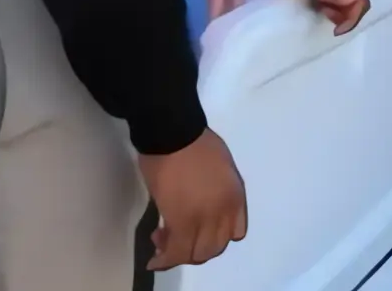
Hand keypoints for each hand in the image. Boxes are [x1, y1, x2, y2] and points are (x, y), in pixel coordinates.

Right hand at [139, 129, 246, 270]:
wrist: (174, 132)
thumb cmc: (194, 142)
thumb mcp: (221, 168)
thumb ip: (218, 191)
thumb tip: (204, 203)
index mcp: (236, 195)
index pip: (236, 233)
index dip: (216, 236)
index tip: (200, 231)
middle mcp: (225, 210)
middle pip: (216, 247)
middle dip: (196, 249)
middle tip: (176, 238)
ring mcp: (205, 217)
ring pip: (197, 253)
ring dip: (180, 254)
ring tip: (161, 241)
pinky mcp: (180, 221)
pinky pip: (176, 251)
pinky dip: (165, 258)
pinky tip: (155, 256)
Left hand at [262, 0, 370, 34]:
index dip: (352, 18)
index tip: (335, 29)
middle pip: (359, 2)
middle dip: (347, 16)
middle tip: (326, 18)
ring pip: (352, 2)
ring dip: (342, 14)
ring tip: (323, 13)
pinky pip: (343, 0)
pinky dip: (336, 9)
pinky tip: (322, 8)